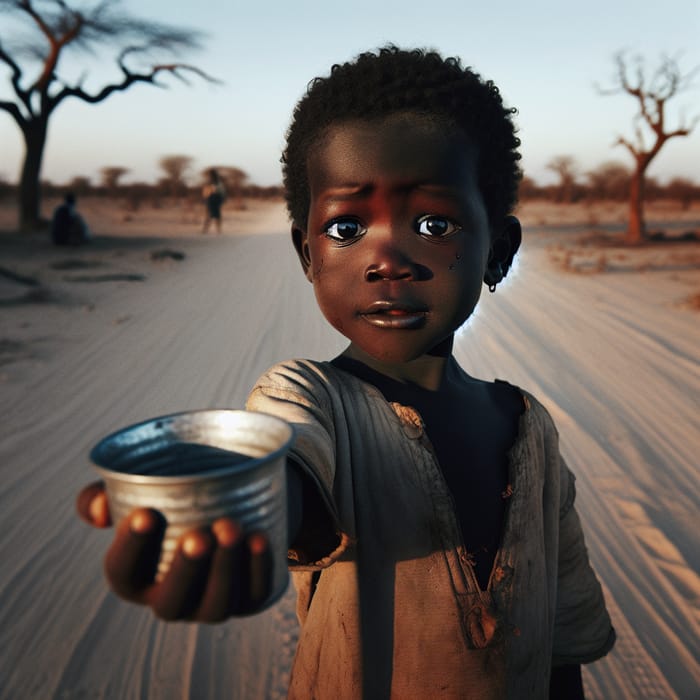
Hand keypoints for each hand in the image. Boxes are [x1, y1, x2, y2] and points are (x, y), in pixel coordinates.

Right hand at [76, 481, 272, 621]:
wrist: (230, 495)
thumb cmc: (171, 494)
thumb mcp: (136, 487)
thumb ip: (104, 493)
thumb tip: (100, 509)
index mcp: (135, 575)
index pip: (123, 572)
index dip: (131, 547)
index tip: (146, 513)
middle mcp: (170, 598)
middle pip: (171, 603)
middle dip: (186, 570)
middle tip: (199, 534)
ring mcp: (209, 603)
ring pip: (215, 606)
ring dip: (224, 570)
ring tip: (232, 528)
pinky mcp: (248, 598)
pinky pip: (254, 595)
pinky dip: (259, 568)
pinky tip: (259, 537)